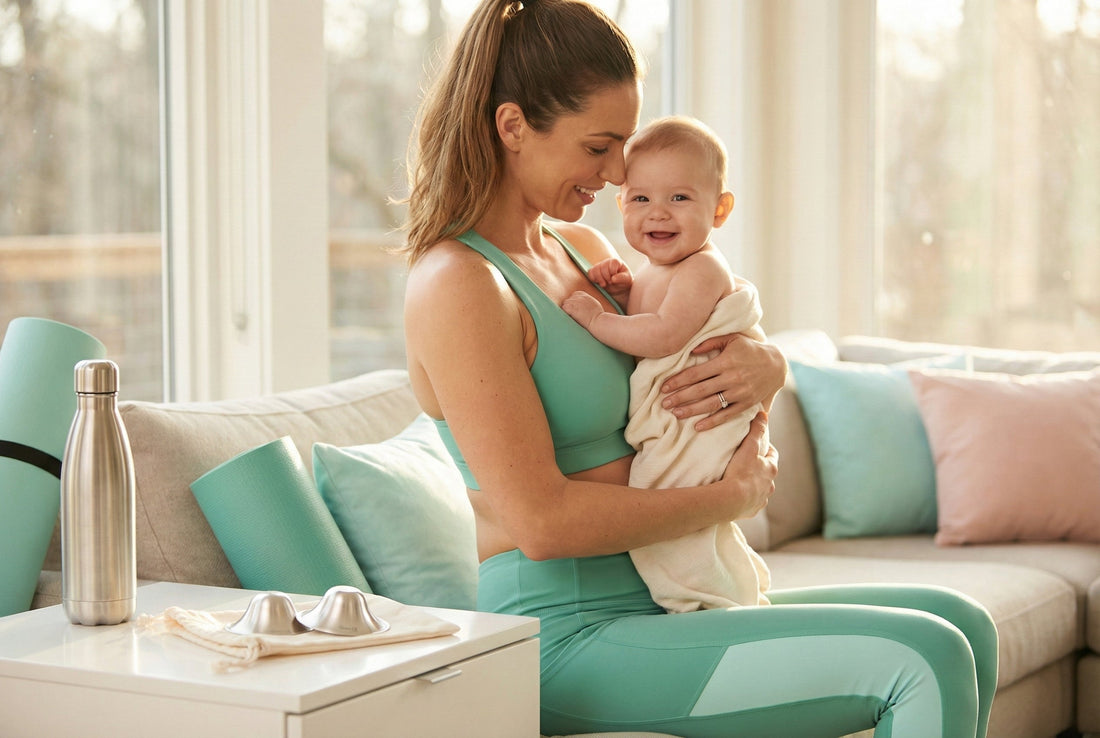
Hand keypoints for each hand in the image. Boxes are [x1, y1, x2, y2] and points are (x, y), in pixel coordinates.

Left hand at [561, 290, 604, 329]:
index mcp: (583, 295)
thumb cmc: (598, 315)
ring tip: (572, 317)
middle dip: (569, 306)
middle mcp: (578, 296)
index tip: (576, 309)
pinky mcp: (571, 308)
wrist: (598, 321)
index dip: (574, 303)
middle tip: (573, 315)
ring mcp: (574, 301)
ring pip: (565, 304)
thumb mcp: (594, 303)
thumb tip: (583, 303)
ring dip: (567, 310)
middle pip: (568, 300)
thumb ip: (587, 301)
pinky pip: (563, 309)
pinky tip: (571, 318)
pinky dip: (565, 313)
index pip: (574, 295)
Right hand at [588, 258, 631, 302]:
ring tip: (604, 284)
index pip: (612, 265)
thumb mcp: (628, 280)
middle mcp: (607, 262)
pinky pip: (590, 273)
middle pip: (602, 267)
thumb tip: (613, 278)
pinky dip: (593, 279)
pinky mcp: (594, 271)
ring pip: (595, 269)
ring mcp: (600, 266)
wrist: (618, 286)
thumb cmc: (624, 281)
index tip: (615, 280)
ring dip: (599, 279)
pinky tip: (598, 283)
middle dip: (606, 278)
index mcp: (616, 262)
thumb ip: (622, 278)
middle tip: (610, 283)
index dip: (613, 273)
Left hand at [661, 333, 786, 430]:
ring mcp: (740, 392)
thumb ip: (711, 342)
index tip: (664, 387)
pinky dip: (713, 422)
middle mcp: (732, 378)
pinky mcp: (747, 403)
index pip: (696, 373)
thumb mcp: (733, 339)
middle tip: (664, 403)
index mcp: (726, 361)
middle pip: (700, 390)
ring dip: (692, 410)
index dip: (678, 381)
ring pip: (711, 404)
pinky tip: (698, 427)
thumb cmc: (750, 349)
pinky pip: (727, 415)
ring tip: (675, 414)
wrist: (777, 364)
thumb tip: (690, 350)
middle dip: (680, 397)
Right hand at [722, 412, 777, 519]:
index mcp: (771, 469)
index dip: (764, 449)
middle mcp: (770, 486)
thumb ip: (757, 430)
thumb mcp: (749, 446)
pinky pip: (751, 503)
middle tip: (745, 463)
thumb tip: (764, 414)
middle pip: (766, 474)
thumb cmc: (740, 472)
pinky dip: (746, 499)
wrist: (730, 500)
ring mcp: (761, 499)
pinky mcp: (752, 511)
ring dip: (753, 485)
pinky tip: (735, 497)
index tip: (755, 445)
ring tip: (738, 481)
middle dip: (758, 469)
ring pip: (760, 490)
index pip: (772, 455)